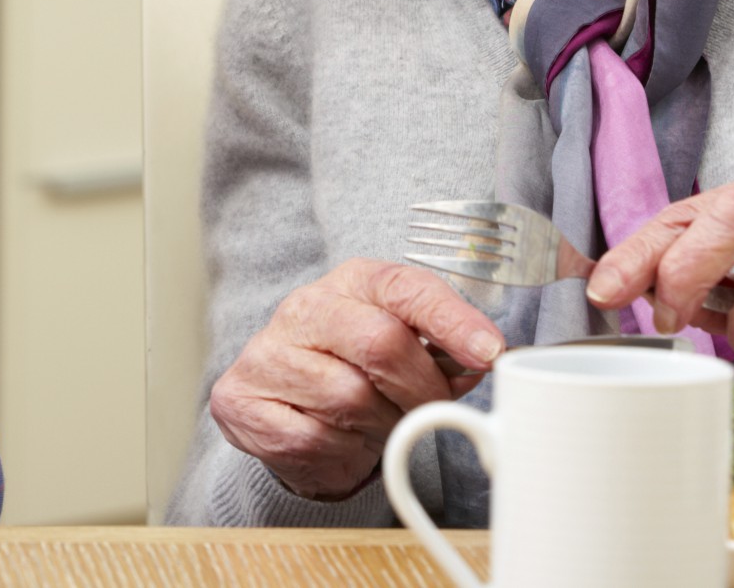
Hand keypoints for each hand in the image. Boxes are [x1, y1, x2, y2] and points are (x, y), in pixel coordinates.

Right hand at [210, 259, 504, 502]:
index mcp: (351, 282)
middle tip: (431, 408)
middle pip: (381, 343)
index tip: (490, 351)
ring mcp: (268, 353)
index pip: (405, 287)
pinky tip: (341, 440)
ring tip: (377, 424)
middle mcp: (305, 308)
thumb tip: (486, 358)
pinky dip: (341, 452)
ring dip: (380, 426)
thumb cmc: (353, 365)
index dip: (453, 320)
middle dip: (421, 388)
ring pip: (350, 399)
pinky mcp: (243, 400)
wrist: (279, 397)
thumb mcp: (400, 341)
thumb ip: (444, 347)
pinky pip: (314, 438)